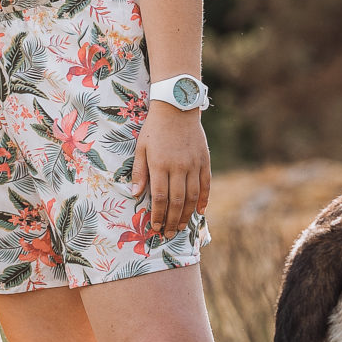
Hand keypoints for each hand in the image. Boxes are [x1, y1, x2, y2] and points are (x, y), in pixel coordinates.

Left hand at [131, 104, 210, 238]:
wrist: (177, 108)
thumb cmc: (154, 129)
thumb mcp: (141, 148)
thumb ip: (140, 172)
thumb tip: (135, 195)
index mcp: (160, 165)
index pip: (160, 198)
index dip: (158, 215)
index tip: (155, 227)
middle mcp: (178, 167)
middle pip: (177, 201)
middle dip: (172, 221)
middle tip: (169, 234)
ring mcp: (193, 164)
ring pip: (193, 196)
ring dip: (187, 214)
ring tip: (182, 227)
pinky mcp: (205, 160)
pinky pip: (206, 184)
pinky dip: (204, 199)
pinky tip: (200, 211)